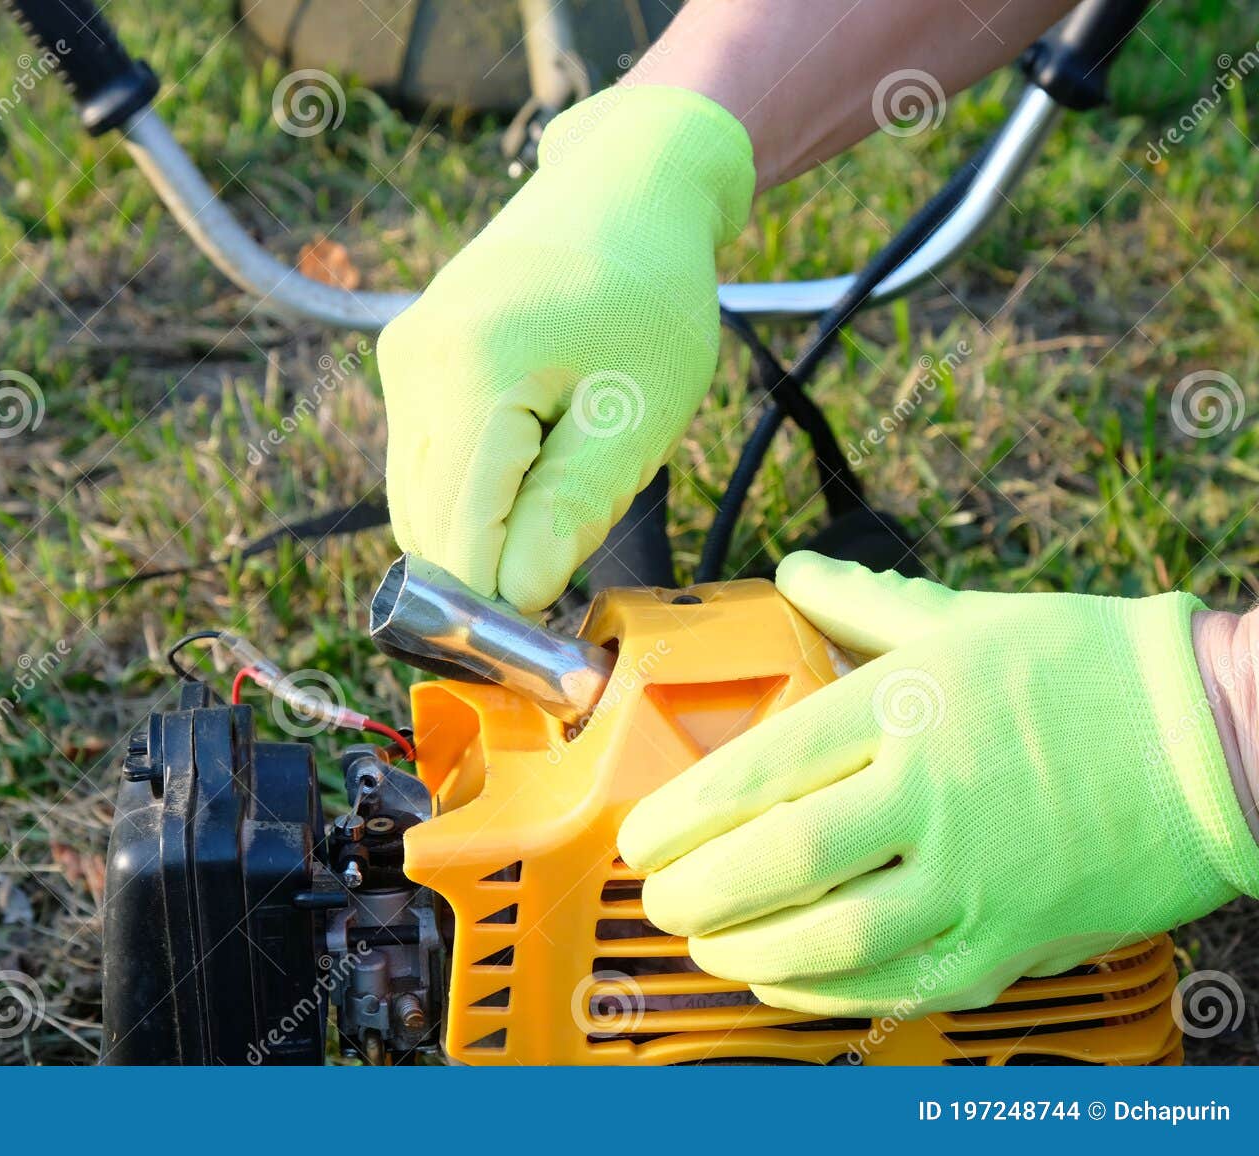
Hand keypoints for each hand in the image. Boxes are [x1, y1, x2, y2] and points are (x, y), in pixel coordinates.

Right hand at [377, 85, 753, 611]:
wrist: (621, 188)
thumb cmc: (650, 296)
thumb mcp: (640, 411)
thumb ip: (573, 506)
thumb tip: (517, 596)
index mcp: (473, 374)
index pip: (459, 538)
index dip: (493, 613)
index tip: (539, 659)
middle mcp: (413, 368)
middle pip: (425, 528)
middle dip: (480, 583)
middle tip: (554, 610)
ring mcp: (401, 361)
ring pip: (416, 501)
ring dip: (472, 538)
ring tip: (550, 532)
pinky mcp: (405, 361)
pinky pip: (421, 462)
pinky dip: (466, 495)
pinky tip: (526, 481)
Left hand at [617, 552, 1258, 1016]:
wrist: (1218, 739)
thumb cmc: (1087, 670)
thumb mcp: (965, 617)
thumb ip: (861, 603)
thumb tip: (790, 572)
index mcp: (907, 708)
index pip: (760, 770)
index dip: (680, 814)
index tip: (638, 837)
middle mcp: (930, 794)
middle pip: (778, 860)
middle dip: (694, 890)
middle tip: (656, 897)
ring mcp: (974, 876)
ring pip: (829, 937)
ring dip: (744, 949)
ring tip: (703, 944)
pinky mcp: (1012, 940)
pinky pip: (897, 983)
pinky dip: (823, 990)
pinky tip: (781, 981)